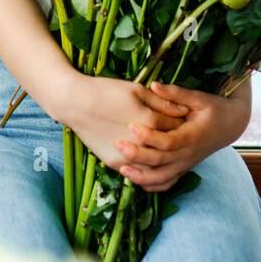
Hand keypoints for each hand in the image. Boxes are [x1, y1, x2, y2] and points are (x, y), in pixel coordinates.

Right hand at [58, 73, 191, 173]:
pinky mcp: (115, 163)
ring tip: (163, 146)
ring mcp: (128, 156)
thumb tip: (184, 110)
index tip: (186, 119)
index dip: (183, 123)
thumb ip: (162, 101)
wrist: (74, 104)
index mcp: (150, 121)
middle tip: (177, 133)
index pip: (177, 127)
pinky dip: (146, 167)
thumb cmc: (106, 91)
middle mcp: (142, 143)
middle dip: (175, 141)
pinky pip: (138, 171)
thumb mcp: (136, 90)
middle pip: (168, 147)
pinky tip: (150, 159)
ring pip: (155, 164)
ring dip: (162, 158)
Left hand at [113, 77, 252, 192]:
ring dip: (141, 177)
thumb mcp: (199, 98)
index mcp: (191, 136)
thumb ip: (176, 93)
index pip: (167, 142)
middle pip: (160, 162)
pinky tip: (135, 179)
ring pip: (162, 178)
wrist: (231, 125)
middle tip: (118, 144)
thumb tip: (153, 85)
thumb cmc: (214, 108)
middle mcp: (188, 154)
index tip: (131, 126)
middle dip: (138, 155)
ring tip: (121, 169)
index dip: (148, 137)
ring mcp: (186, 164)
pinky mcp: (183, 169)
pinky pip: (167, 183)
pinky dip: (152, 185)